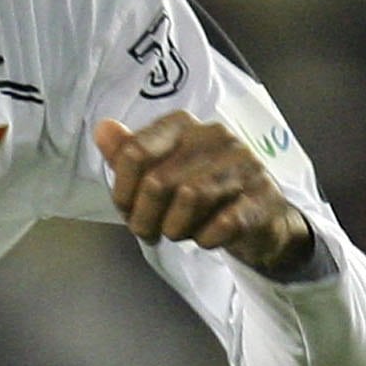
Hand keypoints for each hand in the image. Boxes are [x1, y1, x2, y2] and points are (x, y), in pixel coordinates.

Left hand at [94, 114, 314, 277]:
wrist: (260, 221)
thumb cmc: (201, 196)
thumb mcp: (159, 174)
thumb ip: (130, 154)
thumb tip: (103, 128)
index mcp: (184, 126)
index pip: (134, 153)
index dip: (122, 192)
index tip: (127, 210)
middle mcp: (216, 137)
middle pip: (156, 182)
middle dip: (144, 218)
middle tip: (149, 232)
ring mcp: (244, 164)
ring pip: (189, 198)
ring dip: (175, 228)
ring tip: (180, 231)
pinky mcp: (262, 197)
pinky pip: (219, 224)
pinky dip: (205, 239)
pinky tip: (208, 237)